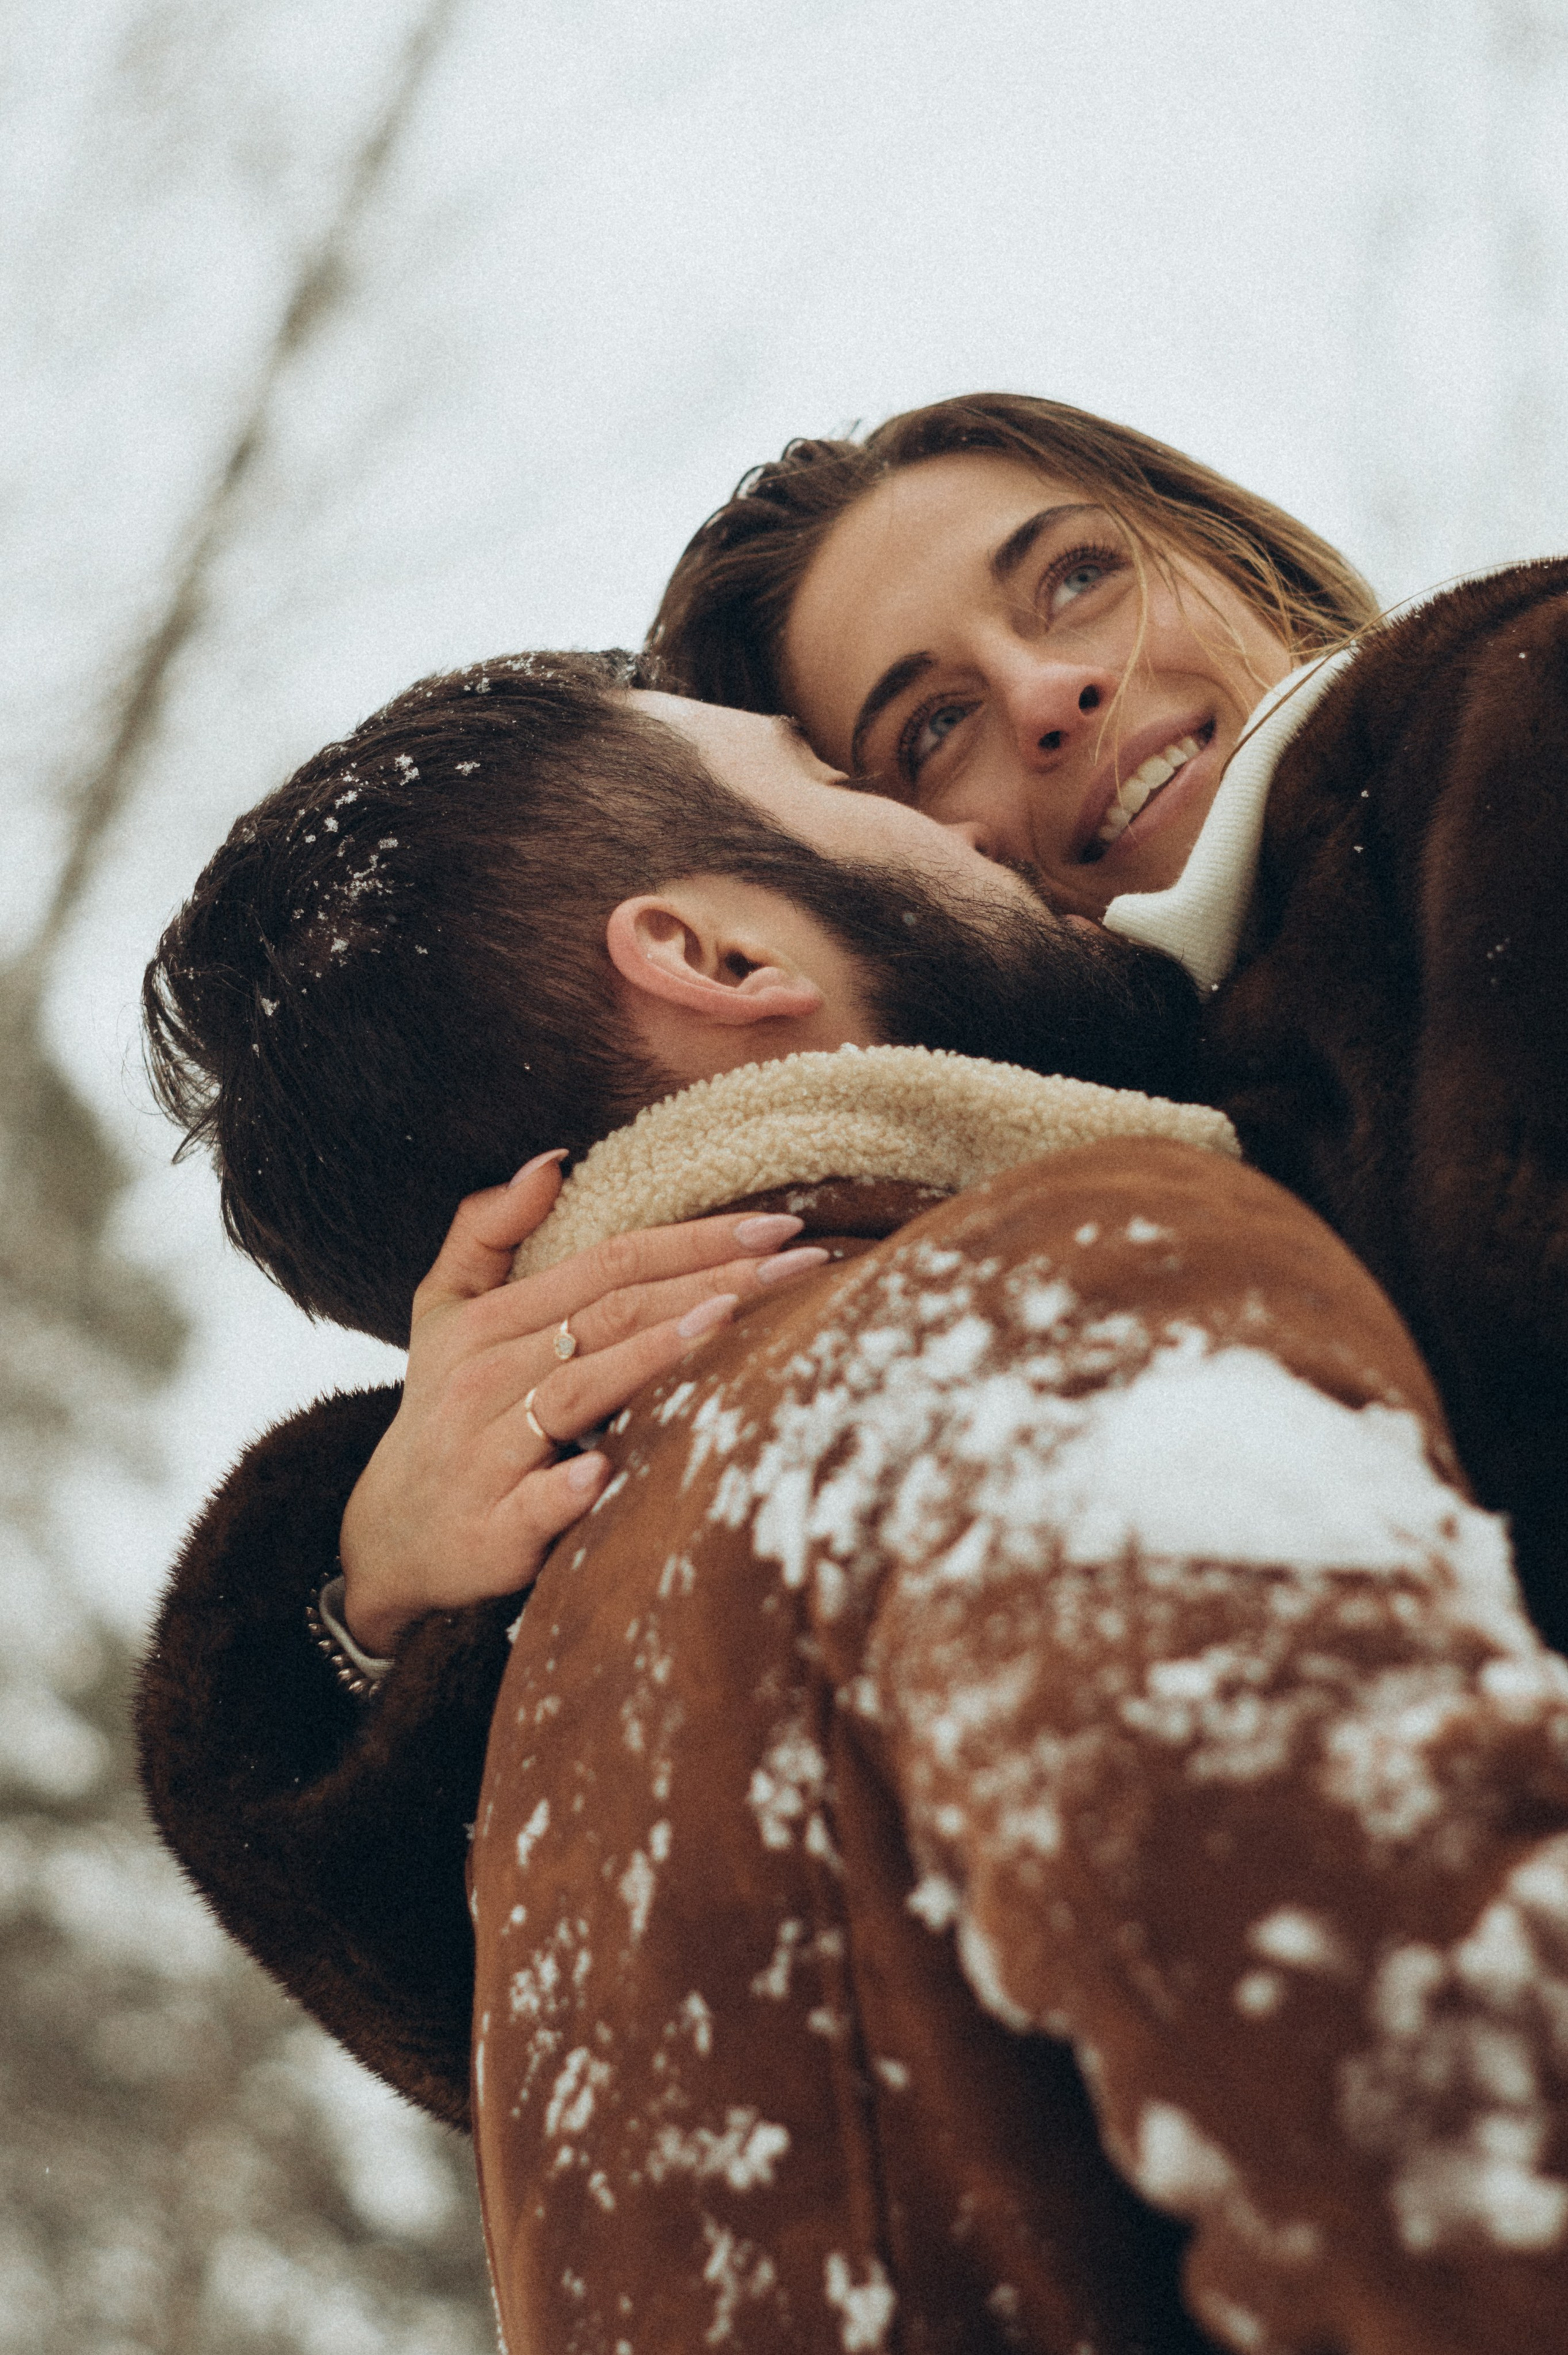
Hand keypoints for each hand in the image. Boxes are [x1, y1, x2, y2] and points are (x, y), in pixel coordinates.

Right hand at [338, 1151, 826, 1652]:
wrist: (391, 1539)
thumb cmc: (443, 1410)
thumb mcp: (442, 1311)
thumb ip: (485, 1229)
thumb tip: (552, 1160)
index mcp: (486, 1323)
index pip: (606, 1264)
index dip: (692, 1239)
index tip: (777, 1225)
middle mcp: (485, 1380)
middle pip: (611, 1315)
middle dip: (712, 1283)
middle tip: (803, 1262)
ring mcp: (486, 1455)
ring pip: (580, 1392)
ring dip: (654, 1355)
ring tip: (730, 1321)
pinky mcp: (491, 1529)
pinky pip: (535, 1500)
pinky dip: (569, 1484)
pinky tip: (609, 1470)